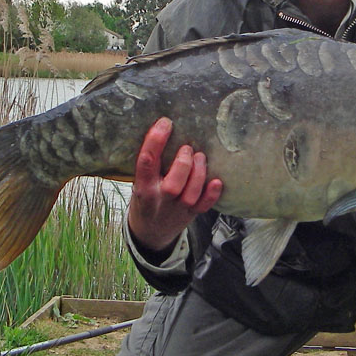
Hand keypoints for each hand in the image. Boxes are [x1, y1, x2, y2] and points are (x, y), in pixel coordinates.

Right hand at [127, 117, 222, 256]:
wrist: (149, 233)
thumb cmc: (145, 199)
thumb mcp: (138, 183)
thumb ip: (151, 165)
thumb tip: (166, 130)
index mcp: (143, 188)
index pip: (146, 162)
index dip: (155, 140)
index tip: (165, 123)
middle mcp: (159, 200)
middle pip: (172, 184)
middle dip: (182, 163)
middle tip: (188, 147)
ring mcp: (176, 209)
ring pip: (190, 194)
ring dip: (198, 173)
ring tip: (200, 157)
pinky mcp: (190, 215)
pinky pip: (203, 206)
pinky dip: (211, 194)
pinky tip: (217, 181)